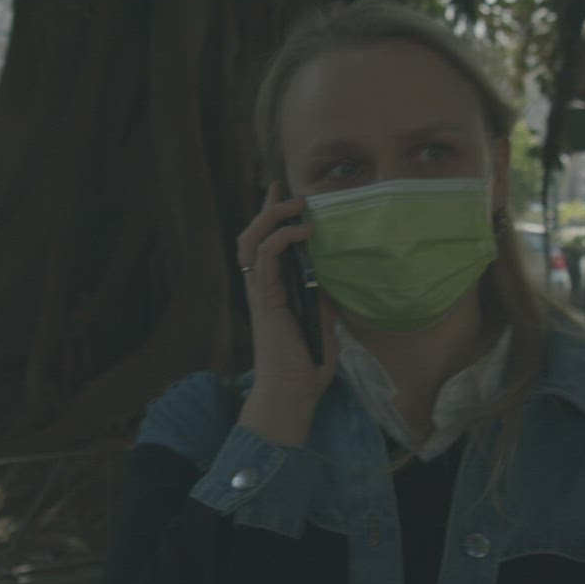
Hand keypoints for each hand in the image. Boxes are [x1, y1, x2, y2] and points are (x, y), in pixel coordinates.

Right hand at [236, 184, 338, 444]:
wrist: (292, 391)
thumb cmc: (305, 364)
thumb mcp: (322, 321)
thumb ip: (323, 298)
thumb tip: (333, 278)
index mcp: (270, 290)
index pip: (263, 245)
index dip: (270, 216)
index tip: (282, 193)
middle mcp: (259, 286)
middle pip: (251, 235)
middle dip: (268, 209)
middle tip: (286, 192)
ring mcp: (259, 291)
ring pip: (252, 239)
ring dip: (274, 217)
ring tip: (298, 206)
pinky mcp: (265, 298)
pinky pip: (266, 256)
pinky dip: (282, 237)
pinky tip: (304, 231)